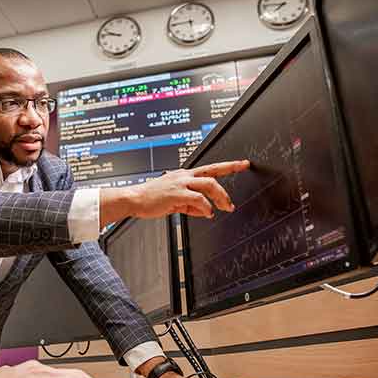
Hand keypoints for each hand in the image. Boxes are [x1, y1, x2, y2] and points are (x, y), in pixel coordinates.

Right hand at [132, 160, 249, 218]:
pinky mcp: (176, 193)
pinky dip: (206, 207)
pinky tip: (206, 214)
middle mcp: (184, 176)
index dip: (229, 165)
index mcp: (184, 175)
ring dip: (220, 197)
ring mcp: (181, 183)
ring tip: (224, 208)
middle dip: (226, 190)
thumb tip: (205, 211)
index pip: (211, 168)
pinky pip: (198, 199)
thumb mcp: (175, 201)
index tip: (243, 164)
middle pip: (213, 175)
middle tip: (231, 205)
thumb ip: (191, 204)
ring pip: (209, 185)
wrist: (135, 199)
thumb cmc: (152, 199)